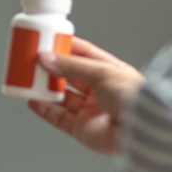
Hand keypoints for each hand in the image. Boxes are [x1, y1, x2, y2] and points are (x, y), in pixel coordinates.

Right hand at [27, 37, 144, 155]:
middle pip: (69, 76)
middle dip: (51, 68)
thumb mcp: (101, 71)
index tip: (46, 41)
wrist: (142, 129)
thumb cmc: (133, 97)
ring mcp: (90, 111)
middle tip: (33, 60)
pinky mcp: (81, 129)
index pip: (83, 55)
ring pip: (61, 97)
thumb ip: (71, 66)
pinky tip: (32, 99)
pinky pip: (57, 117)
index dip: (64, 48)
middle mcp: (100, 92)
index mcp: (110, 72)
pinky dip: (43, 108)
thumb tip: (47, 58)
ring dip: (45, 88)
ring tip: (29, 78)